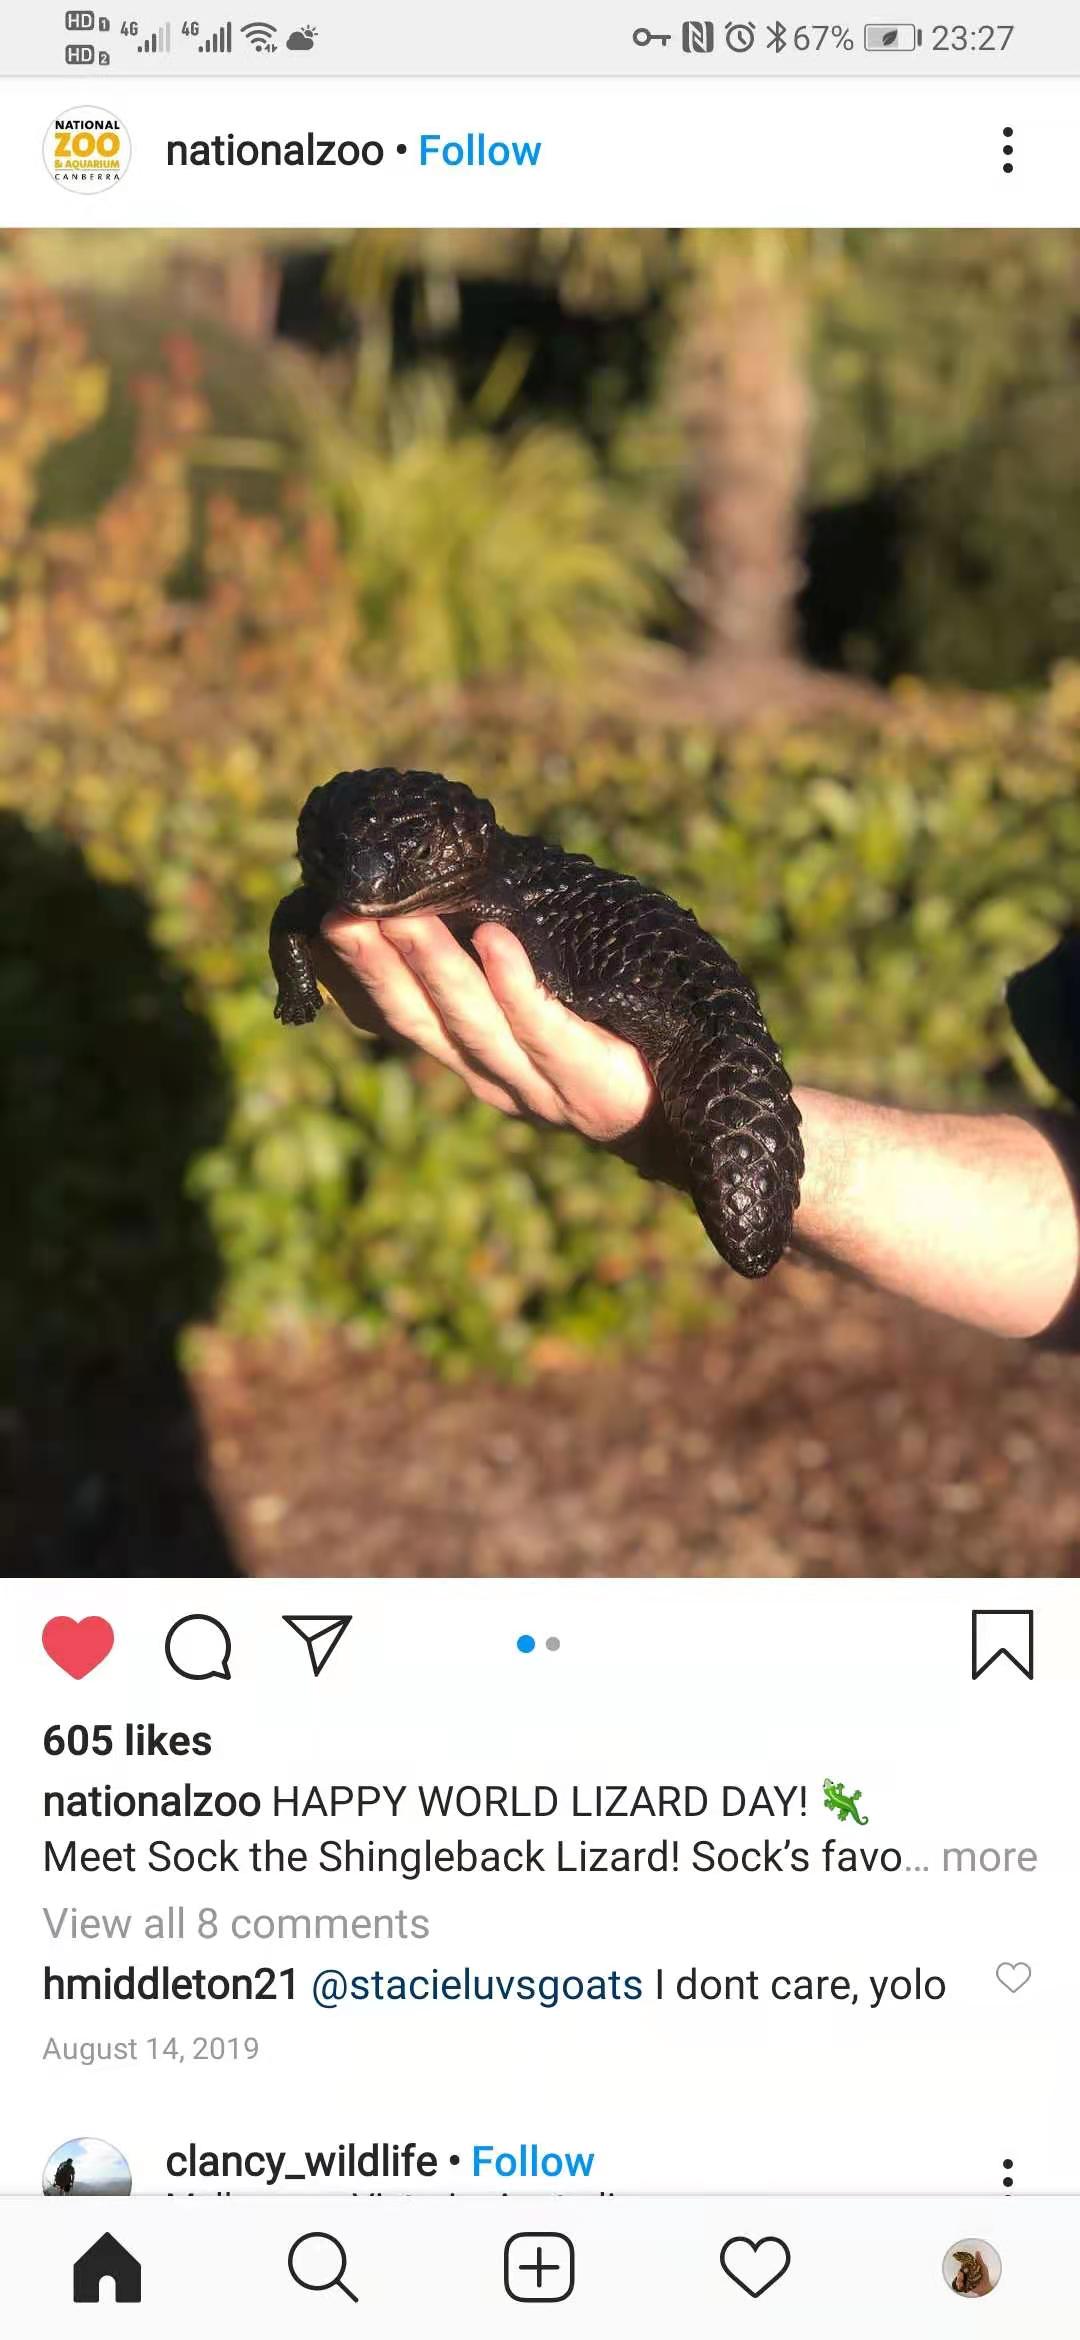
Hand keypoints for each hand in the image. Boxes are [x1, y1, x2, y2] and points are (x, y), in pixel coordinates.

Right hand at [314, 912, 656, 1146]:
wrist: (697, 1107)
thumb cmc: (620, 1031)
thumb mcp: (548, 997)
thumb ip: (498, 963)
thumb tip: (458, 881)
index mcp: (475, 1057)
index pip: (402, 1016)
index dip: (361, 975)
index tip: (325, 919)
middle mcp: (495, 1077)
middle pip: (425, 1022)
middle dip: (381, 966)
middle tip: (344, 912)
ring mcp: (541, 1088)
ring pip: (475, 1027)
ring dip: (437, 968)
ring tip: (407, 917)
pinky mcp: (594, 1086)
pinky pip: (547, 1032)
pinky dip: (518, 986)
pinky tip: (498, 940)